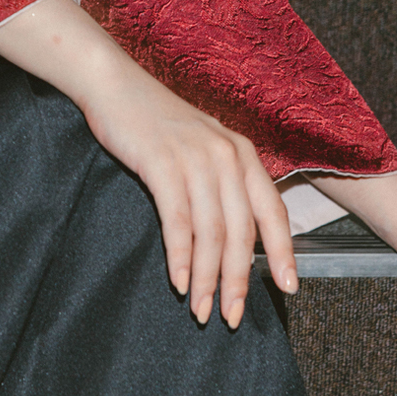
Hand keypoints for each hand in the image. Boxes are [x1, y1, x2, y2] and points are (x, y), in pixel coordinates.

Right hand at [0, 0, 297, 324]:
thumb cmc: (155, 120)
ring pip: (210, 232)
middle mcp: (225, 153)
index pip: (272, 210)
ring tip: (201, 308)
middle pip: (241, 230)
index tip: (287, 288)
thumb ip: (222, 180)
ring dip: (207, 278)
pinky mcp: (162, 161)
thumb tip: (235, 238)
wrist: (112, 83)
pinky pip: (177, 220)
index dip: (282, 252)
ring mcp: (194, 156)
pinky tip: (178, 280)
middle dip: (237, 280)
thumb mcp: (201, 144)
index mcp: (241, 150)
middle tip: (230, 316)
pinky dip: (179, 256)